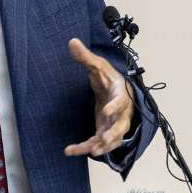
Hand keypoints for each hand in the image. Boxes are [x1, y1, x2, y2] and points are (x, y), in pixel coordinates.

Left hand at [63, 38, 133, 157]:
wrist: (117, 89)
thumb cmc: (108, 78)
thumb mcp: (98, 66)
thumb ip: (85, 57)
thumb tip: (72, 41)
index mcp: (120, 94)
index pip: (121, 101)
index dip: (115, 107)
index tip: (106, 111)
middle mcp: (121, 112)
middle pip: (121, 126)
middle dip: (112, 134)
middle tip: (103, 140)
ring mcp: (114, 124)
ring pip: (111, 139)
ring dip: (101, 146)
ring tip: (89, 151)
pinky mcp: (105, 131)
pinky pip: (97, 143)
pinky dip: (85, 148)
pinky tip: (70, 151)